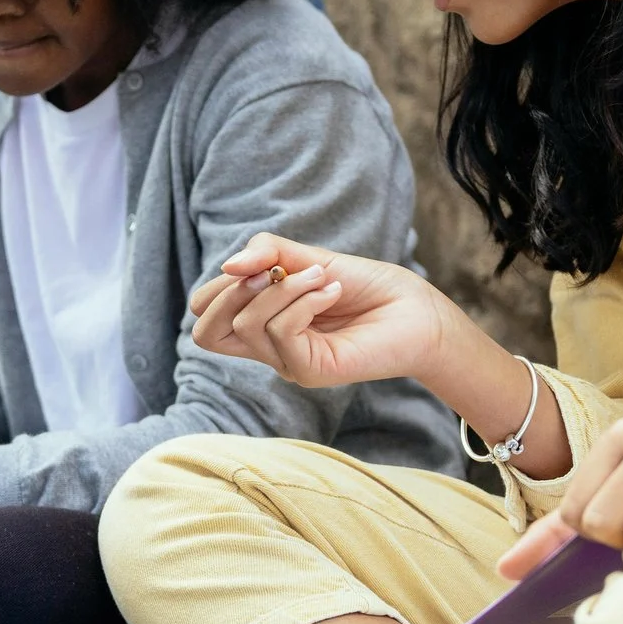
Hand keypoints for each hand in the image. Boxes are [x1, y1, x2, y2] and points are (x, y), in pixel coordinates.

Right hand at [189, 232, 458, 388]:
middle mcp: (268, 347)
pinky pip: (282, 331)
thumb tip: (230, 264)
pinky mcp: (310, 370)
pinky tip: (333, 291)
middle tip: (273, 269)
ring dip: (283, 287)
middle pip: (205, 332)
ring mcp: (287, 362)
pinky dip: (304, 300)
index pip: (205, 315)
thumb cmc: (367, 287)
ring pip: (247, 324)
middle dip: (231, 290)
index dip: (217, 285)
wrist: (417, 311)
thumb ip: (268, 253)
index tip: (259, 263)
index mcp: (262, 323)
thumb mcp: (310, 258)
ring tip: (322, 277)